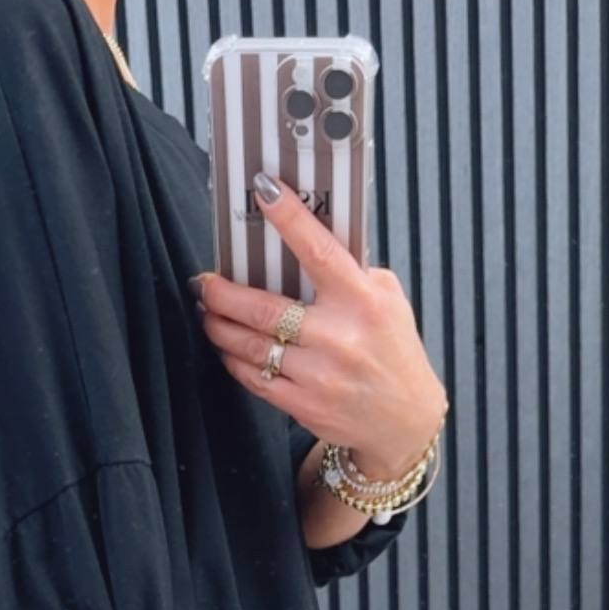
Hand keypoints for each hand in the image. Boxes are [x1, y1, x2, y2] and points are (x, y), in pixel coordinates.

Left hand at [195, 176, 446, 479]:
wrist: (404, 419)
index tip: (264, 190)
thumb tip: (306, 243)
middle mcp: (338, 337)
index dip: (288, 217)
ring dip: (219, 326)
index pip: (317, 250)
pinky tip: (226, 346)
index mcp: (362, 300)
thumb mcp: (388, 299)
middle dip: (223, 294)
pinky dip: (234, 360)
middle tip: (204, 282)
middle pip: (263, 309)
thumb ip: (352, 272)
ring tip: (207, 311)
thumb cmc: (393, 351)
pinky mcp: (303, 405)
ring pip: (250, 345)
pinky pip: (254, 378)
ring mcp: (318, 374)